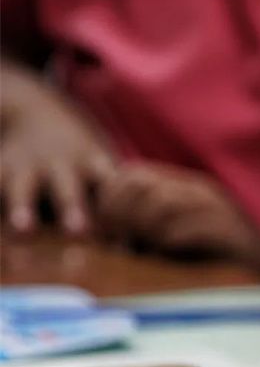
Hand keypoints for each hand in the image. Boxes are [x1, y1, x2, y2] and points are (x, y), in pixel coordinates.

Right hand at [0, 63, 115, 236]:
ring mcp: (26, 170)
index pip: (110, 188)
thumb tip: (131, 251)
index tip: (126, 234)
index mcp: (93, 169)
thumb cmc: (78, 163)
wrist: (34, 115)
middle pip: (67, 189)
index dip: (118, 208)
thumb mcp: (100, 173)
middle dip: (73, 208)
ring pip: (23, 189)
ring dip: (23, 208)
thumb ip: (114, 211)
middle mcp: (59, 168)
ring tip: (23, 231)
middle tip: (80, 231)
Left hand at [96, 163, 259, 259]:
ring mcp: (214, 207)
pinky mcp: (225, 230)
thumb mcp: (184, 231)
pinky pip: (182, 230)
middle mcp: (199, 190)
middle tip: (114, 241)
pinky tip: (161, 258)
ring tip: (137, 250)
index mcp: (187, 185)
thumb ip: (154, 222)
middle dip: (120, 213)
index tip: (104, 227)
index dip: (110, 197)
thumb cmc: (223, 255)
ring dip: (141, 229)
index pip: (133, 173)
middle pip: (141, 185)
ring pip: (159, 203)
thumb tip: (111, 231)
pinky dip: (164, 244)